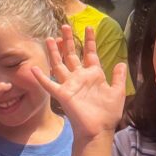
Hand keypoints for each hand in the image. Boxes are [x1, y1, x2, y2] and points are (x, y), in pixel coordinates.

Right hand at [32, 25, 125, 139]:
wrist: (99, 129)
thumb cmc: (109, 113)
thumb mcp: (117, 92)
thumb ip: (118, 77)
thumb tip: (121, 62)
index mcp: (94, 75)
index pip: (90, 54)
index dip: (89, 41)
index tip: (89, 27)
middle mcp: (80, 77)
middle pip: (72, 55)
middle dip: (69, 41)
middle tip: (65, 26)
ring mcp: (70, 85)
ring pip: (60, 64)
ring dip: (55, 52)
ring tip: (50, 38)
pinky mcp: (62, 94)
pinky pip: (49, 84)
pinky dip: (41, 77)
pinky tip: (33, 68)